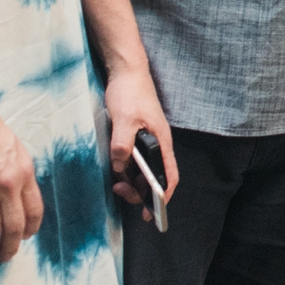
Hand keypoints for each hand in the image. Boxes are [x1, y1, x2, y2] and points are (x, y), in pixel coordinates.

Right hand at [0, 95, 43, 262]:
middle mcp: (7, 183)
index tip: (25, 239)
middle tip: (5, 258)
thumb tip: (23, 199)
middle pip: (13, 226)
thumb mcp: (18, 151)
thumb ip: (22, 175)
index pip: (34, 211)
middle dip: (10, 247)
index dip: (30, 230)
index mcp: (25, 173)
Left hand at [106, 59, 179, 218]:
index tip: (151, 212)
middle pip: (155, 177)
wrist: (126, 72)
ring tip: (115, 182)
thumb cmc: (130, 94)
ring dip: (131, 181)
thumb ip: (122, 146)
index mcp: (161, 142)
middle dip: (140, 191)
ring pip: (142, 170)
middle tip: (120, 190)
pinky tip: (114, 169)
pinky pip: (133, 161)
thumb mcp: (124, 121)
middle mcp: (157, 144)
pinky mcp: (135, 137)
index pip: (170, 176)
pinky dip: (125, 170)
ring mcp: (146, 141)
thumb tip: (120, 169)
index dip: (163, 196)